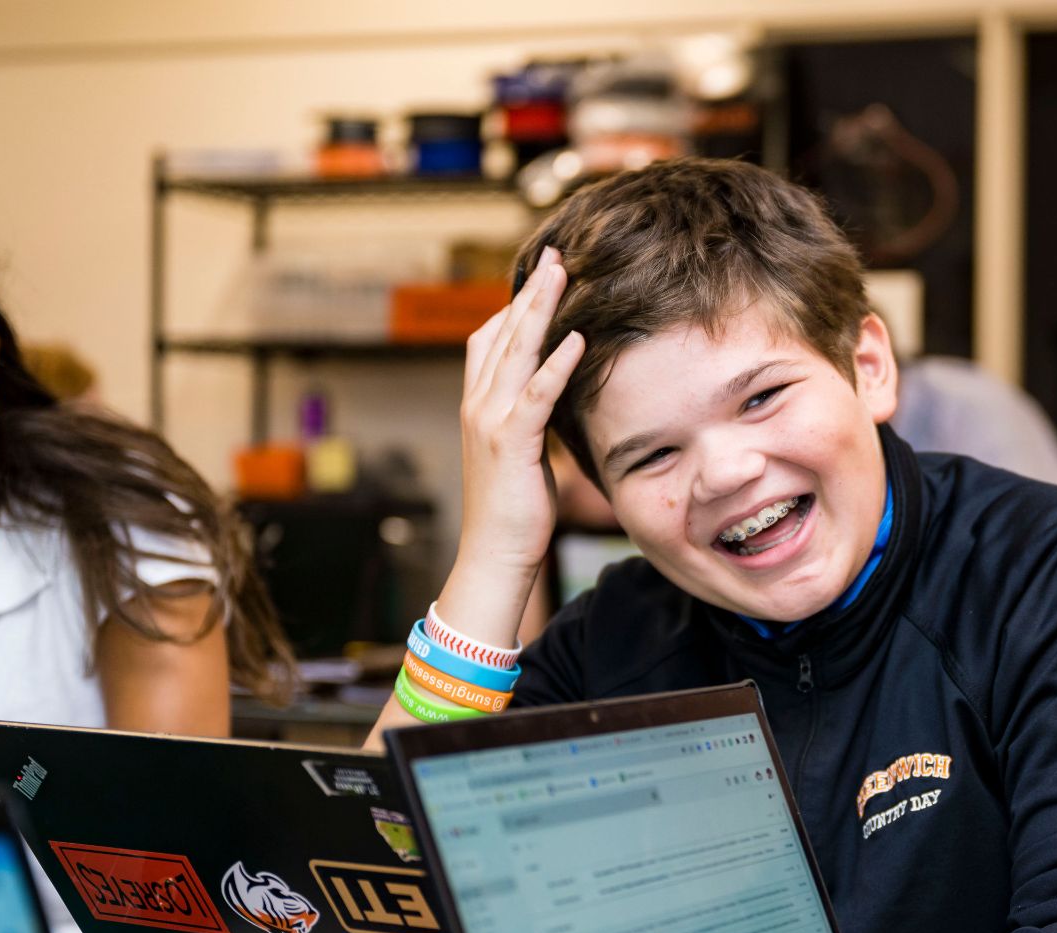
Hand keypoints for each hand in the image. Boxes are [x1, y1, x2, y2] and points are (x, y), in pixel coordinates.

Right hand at [437, 247, 586, 645]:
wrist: (493, 556)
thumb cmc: (514, 511)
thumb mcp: (521, 453)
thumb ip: (531, 419)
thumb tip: (555, 396)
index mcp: (479, 405)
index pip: (491, 339)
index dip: (515, 304)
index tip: (541, 273)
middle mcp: (478, 404)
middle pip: (503, 332)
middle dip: (531, 290)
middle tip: (556, 252)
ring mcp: (490, 421)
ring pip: (515, 351)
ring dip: (541, 309)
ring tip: (564, 272)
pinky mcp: (511, 443)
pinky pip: (535, 395)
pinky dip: (556, 364)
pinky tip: (578, 338)